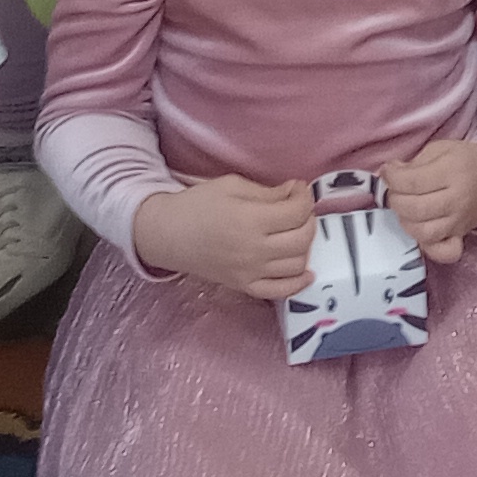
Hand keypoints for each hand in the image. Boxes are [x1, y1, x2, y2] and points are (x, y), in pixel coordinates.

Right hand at [136, 175, 319, 302]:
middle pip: (303, 238)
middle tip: (298, 208)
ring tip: (295, 231)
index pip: (297, 211)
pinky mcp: (244, 286)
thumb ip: (268, 192)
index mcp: (251, 220)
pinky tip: (306, 271)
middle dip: (308, 219)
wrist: (168, 234)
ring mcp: (250, 272)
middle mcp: (254, 250)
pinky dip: (297, 283)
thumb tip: (295, 193)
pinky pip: (279, 291)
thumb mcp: (232, 186)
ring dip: (305, 246)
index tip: (297, 188)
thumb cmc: (197, 205)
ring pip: (297, 264)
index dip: (304, 196)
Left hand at [381, 139, 476, 264]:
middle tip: (396, 191)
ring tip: (406, 209)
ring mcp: (459, 221)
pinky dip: (428, 247)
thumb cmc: (465, 160)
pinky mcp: (460, 236)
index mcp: (451, 171)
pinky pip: (443, 252)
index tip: (388, 172)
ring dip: (406, 221)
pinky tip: (421, 231)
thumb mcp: (440, 149)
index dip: (391, 177)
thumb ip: (412, 162)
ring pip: (423, 232)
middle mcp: (457, 199)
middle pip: (414, 208)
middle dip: (395, 199)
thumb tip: (386, 174)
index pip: (411, 181)